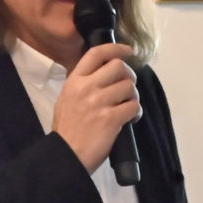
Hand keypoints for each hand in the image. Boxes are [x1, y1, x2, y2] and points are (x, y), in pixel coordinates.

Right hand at [53, 42, 140, 171]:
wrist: (66, 154)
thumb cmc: (66, 130)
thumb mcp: (66, 98)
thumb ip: (82, 84)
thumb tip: (101, 74)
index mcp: (74, 81)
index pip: (96, 53)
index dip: (116, 48)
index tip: (128, 51)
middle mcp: (87, 88)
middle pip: (118, 67)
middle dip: (129, 75)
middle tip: (128, 86)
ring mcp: (99, 102)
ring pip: (129, 87)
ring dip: (133, 96)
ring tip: (128, 106)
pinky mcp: (111, 119)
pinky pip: (134, 107)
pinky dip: (136, 112)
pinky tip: (131, 119)